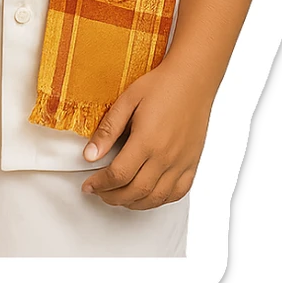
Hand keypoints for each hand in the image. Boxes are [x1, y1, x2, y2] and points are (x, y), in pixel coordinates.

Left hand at [80, 60, 211, 209]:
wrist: (193, 79)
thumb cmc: (161, 85)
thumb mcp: (127, 100)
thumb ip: (108, 130)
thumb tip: (89, 155)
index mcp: (147, 141)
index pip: (118, 175)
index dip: (99, 185)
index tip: (88, 185)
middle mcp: (166, 157)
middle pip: (135, 191)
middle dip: (112, 197)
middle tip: (99, 192)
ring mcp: (181, 163)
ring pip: (155, 198)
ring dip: (133, 203)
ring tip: (118, 196)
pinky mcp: (192, 164)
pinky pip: (177, 193)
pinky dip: (159, 200)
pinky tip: (146, 194)